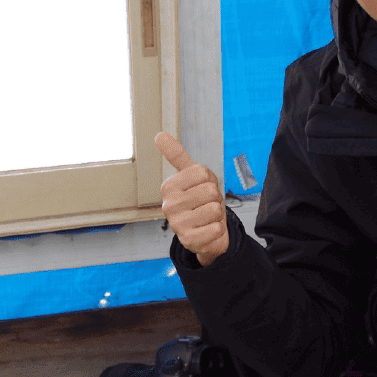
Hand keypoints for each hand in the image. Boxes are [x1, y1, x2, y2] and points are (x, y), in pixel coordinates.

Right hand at [157, 132, 229, 265]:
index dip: (210, 181)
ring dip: (217, 214)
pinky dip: (217, 229)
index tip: (202, 189)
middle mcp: (169, 205)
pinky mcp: (188, 241)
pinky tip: (207, 230)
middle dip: (215, 199)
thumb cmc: (199, 200)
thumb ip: (176, 155)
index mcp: (169, 186)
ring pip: (214, 209)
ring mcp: (177, 225)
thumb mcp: (191, 175)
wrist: (206, 231)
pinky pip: (216, 229)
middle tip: (206, 205)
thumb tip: (159, 135)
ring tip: (207, 217)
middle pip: (211, 192)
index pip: (204, 173)